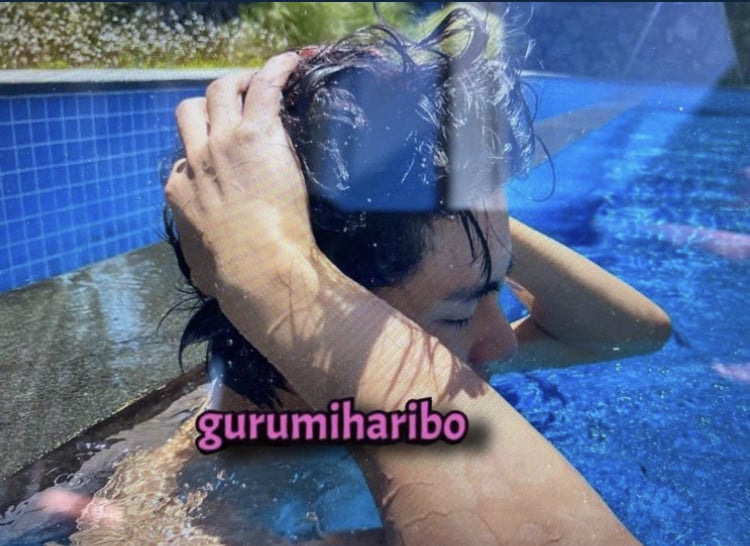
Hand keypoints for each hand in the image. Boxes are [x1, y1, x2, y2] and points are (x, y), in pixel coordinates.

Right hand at [164, 53, 313, 297]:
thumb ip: (200, 259)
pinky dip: (276, 68)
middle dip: (210, 106)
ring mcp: (223, 143)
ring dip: (237, 82)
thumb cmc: (236, 278)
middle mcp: (196, 160)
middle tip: (236, 107)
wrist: (259, 269)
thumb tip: (203, 275)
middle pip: (190, 112)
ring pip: (219, 90)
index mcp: (180, 192)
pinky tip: (293, 63)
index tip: (220, 156)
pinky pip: (263, 84)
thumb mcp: (203, 270)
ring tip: (260, 83)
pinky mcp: (256, 133)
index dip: (200, 152)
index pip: (182, 158)